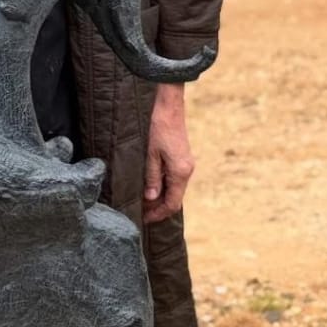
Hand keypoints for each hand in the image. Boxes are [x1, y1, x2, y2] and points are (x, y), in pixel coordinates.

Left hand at [143, 86, 194, 224]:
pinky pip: (174, 179)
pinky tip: (149, 186)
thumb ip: (151, 177)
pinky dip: (162, 186)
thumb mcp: (150, 154)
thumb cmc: (158, 128)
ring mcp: (185, 164)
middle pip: (174, 198)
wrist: (168, 106)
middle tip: (139, 212)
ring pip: (174, 189)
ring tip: (141, 201)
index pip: (172, 203)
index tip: (144, 219)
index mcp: (180, 172)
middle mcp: (186, 170)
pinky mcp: (181, 158)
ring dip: (159, 197)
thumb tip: (150, 198)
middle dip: (157, 207)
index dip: (158, 214)